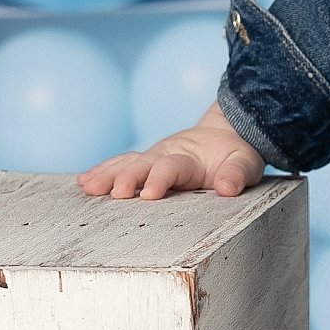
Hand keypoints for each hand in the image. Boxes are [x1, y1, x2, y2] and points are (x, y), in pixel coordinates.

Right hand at [77, 101, 264, 201]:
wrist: (225, 134)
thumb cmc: (235, 156)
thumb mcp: (245, 163)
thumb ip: (237, 174)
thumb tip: (227, 188)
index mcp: (190, 159)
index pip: (171, 168)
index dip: (159, 180)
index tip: (148, 195)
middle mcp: (166, 155)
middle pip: (142, 165)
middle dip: (127, 178)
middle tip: (115, 193)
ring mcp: (153, 158)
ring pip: (126, 163)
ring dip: (107, 175)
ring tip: (88, 187)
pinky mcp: (146, 162)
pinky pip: (121, 164)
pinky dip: (102, 171)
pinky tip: (83, 182)